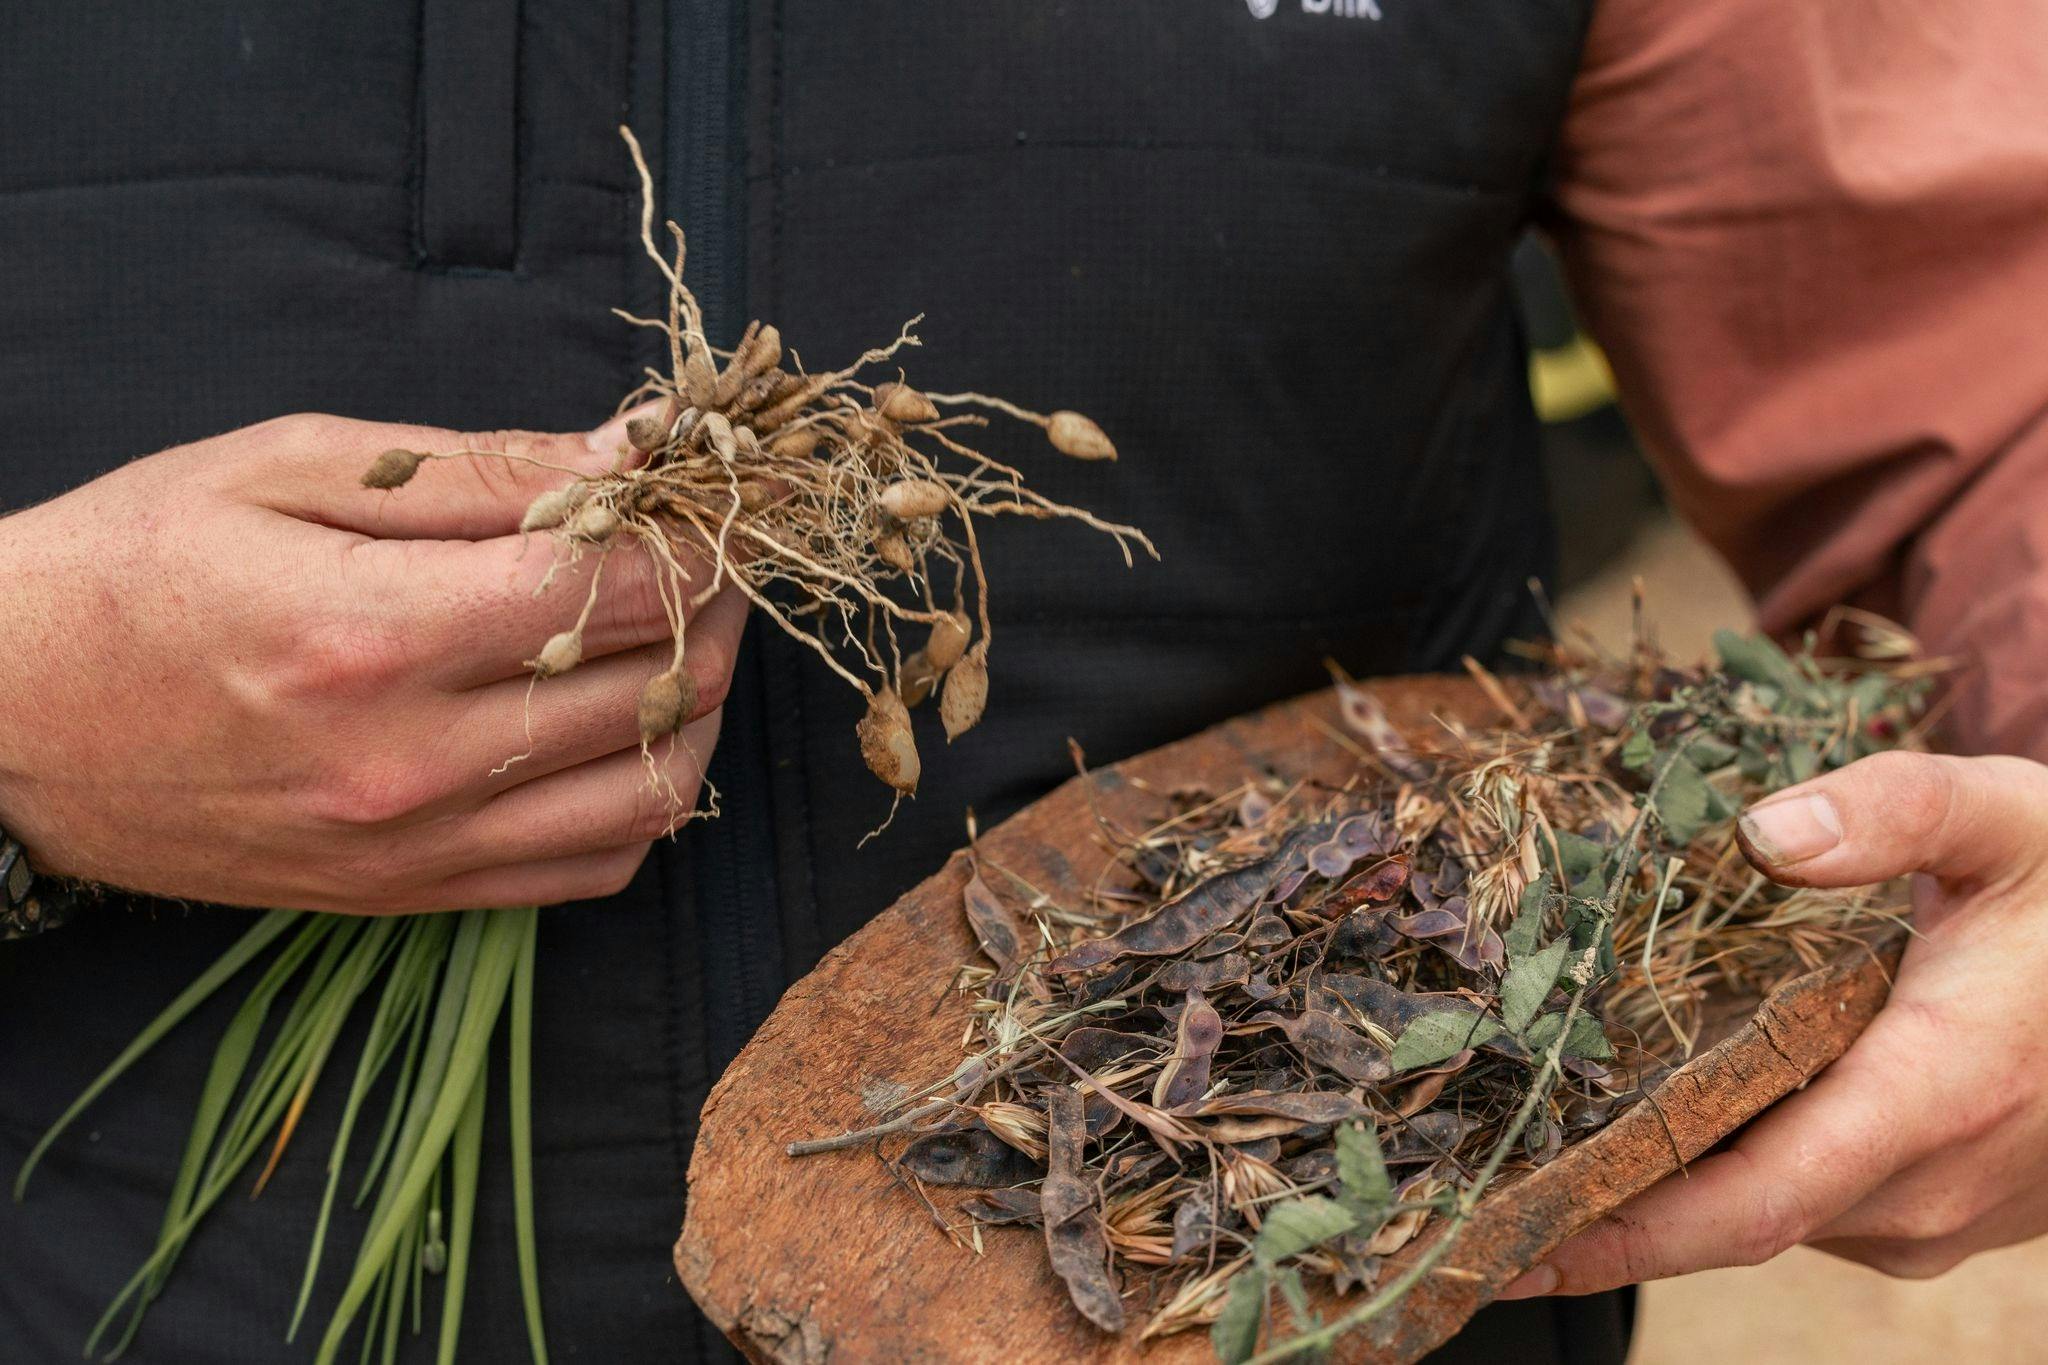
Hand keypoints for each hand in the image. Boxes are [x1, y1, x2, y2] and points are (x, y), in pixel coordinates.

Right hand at [0, 411, 738, 911]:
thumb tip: (630, 451)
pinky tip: (627, 729)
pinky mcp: (409, 895)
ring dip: (705, 704)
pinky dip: (648, 798)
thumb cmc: (133, 566)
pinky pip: (595, 867)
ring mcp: (415, 846)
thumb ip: (480, 467)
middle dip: (715, 602)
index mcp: (376, 632)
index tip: (704, 496)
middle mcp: (410, 761)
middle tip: (708, 549)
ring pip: (655, 792)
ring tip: (685, 633)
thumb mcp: (287, 468)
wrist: (3, 713)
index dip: (692, 532)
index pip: (616, 585)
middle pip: (658, 685)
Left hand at [1502, 749, 2047, 1296]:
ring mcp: (1933, 1217)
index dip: (1620, 1232)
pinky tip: (1662, 1111)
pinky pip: (1805, 1204)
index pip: (1749, 1201)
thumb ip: (1894, 810)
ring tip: (1542, 1128)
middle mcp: (1927, 1185)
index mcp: (1938, 1093)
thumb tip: (1760, 833)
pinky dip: (1729, 1167)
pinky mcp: (1932, 1217)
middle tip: (1473, 1175)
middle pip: (1730, 1215)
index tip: (1510, 1238)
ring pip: (1764, 1209)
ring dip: (1664, 1178)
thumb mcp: (2014, 821)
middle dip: (1603, 1201)